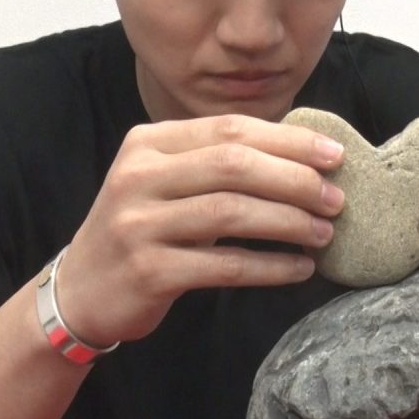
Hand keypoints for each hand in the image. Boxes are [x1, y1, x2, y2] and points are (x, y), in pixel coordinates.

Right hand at [55, 115, 345, 346]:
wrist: (82, 288)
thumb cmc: (143, 228)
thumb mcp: (166, 180)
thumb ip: (216, 161)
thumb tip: (303, 153)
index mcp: (148, 142)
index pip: (229, 129)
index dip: (288, 141)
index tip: (334, 156)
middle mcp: (138, 176)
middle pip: (233, 165)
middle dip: (295, 179)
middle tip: (335, 198)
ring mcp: (139, 224)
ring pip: (231, 213)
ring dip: (288, 222)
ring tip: (324, 233)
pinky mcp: (148, 270)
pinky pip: (223, 266)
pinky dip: (269, 266)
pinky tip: (298, 268)